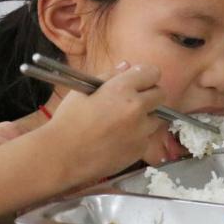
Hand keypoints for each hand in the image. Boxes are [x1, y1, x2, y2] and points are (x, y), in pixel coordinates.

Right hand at [44, 62, 164, 183]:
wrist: (62, 157)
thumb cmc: (68, 122)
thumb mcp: (83, 91)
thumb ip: (109, 76)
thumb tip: (127, 66)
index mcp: (122, 89)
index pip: (152, 73)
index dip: (145, 76)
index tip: (138, 82)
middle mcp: (137, 108)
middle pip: (161, 95)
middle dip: (150, 95)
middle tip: (132, 101)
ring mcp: (141, 131)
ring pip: (157, 118)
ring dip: (146, 117)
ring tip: (124, 123)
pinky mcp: (140, 150)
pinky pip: (147, 138)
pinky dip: (139, 137)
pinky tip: (119, 139)